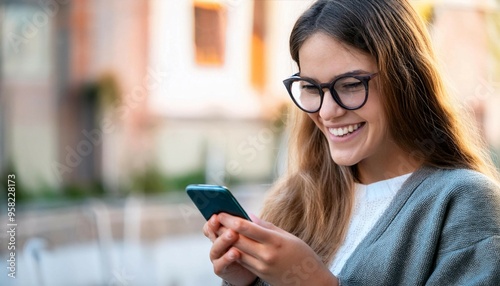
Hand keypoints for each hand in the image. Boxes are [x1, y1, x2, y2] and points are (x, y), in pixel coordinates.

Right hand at [203, 214, 256, 285]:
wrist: (252, 269)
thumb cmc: (250, 249)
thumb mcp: (250, 235)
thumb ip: (247, 226)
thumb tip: (250, 215)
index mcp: (221, 232)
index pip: (211, 225)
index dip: (213, 220)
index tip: (218, 214)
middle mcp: (217, 243)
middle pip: (212, 233)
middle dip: (217, 226)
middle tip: (223, 220)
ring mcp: (217, 256)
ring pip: (216, 247)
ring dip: (223, 240)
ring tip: (232, 234)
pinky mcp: (220, 268)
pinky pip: (221, 263)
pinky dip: (227, 258)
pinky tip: (235, 253)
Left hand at [218, 213, 338, 285]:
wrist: (311, 281)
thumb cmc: (302, 254)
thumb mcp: (287, 236)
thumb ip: (266, 226)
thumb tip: (249, 216)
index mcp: (275, 241)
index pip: (247, 228)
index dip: (231, 219)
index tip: (221, 212)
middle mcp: (267, 254)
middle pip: (238, 239)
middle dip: (224, 228)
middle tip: (213, 218)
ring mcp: (262, 266)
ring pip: (237, 251)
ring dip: (225, 240)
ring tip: (216, 229)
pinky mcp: (260, 274)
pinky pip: (243, 261)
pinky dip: (233, 251)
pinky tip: (227, 244)